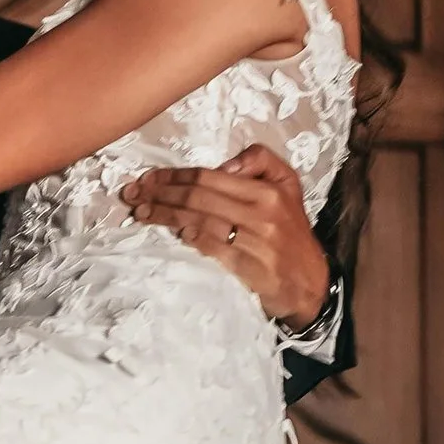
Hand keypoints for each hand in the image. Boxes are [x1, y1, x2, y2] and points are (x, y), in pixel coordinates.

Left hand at [124, 146, 331, 325]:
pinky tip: (169, 232)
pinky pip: (209, 248)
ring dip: (163, 216)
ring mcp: (254, 242)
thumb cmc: (292, 231)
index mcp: (266, 191)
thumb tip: (223, 165)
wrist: (310, 282)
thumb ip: (260, 161)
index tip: (147, 178)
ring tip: (141, 212)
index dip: (173, 176)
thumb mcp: (287, 185)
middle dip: (159, 193)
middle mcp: (261, 214)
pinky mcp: (247, 268)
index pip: (208, 177)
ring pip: (197, 221)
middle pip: (197, 197)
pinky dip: (187, 237)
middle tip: (133, 194)